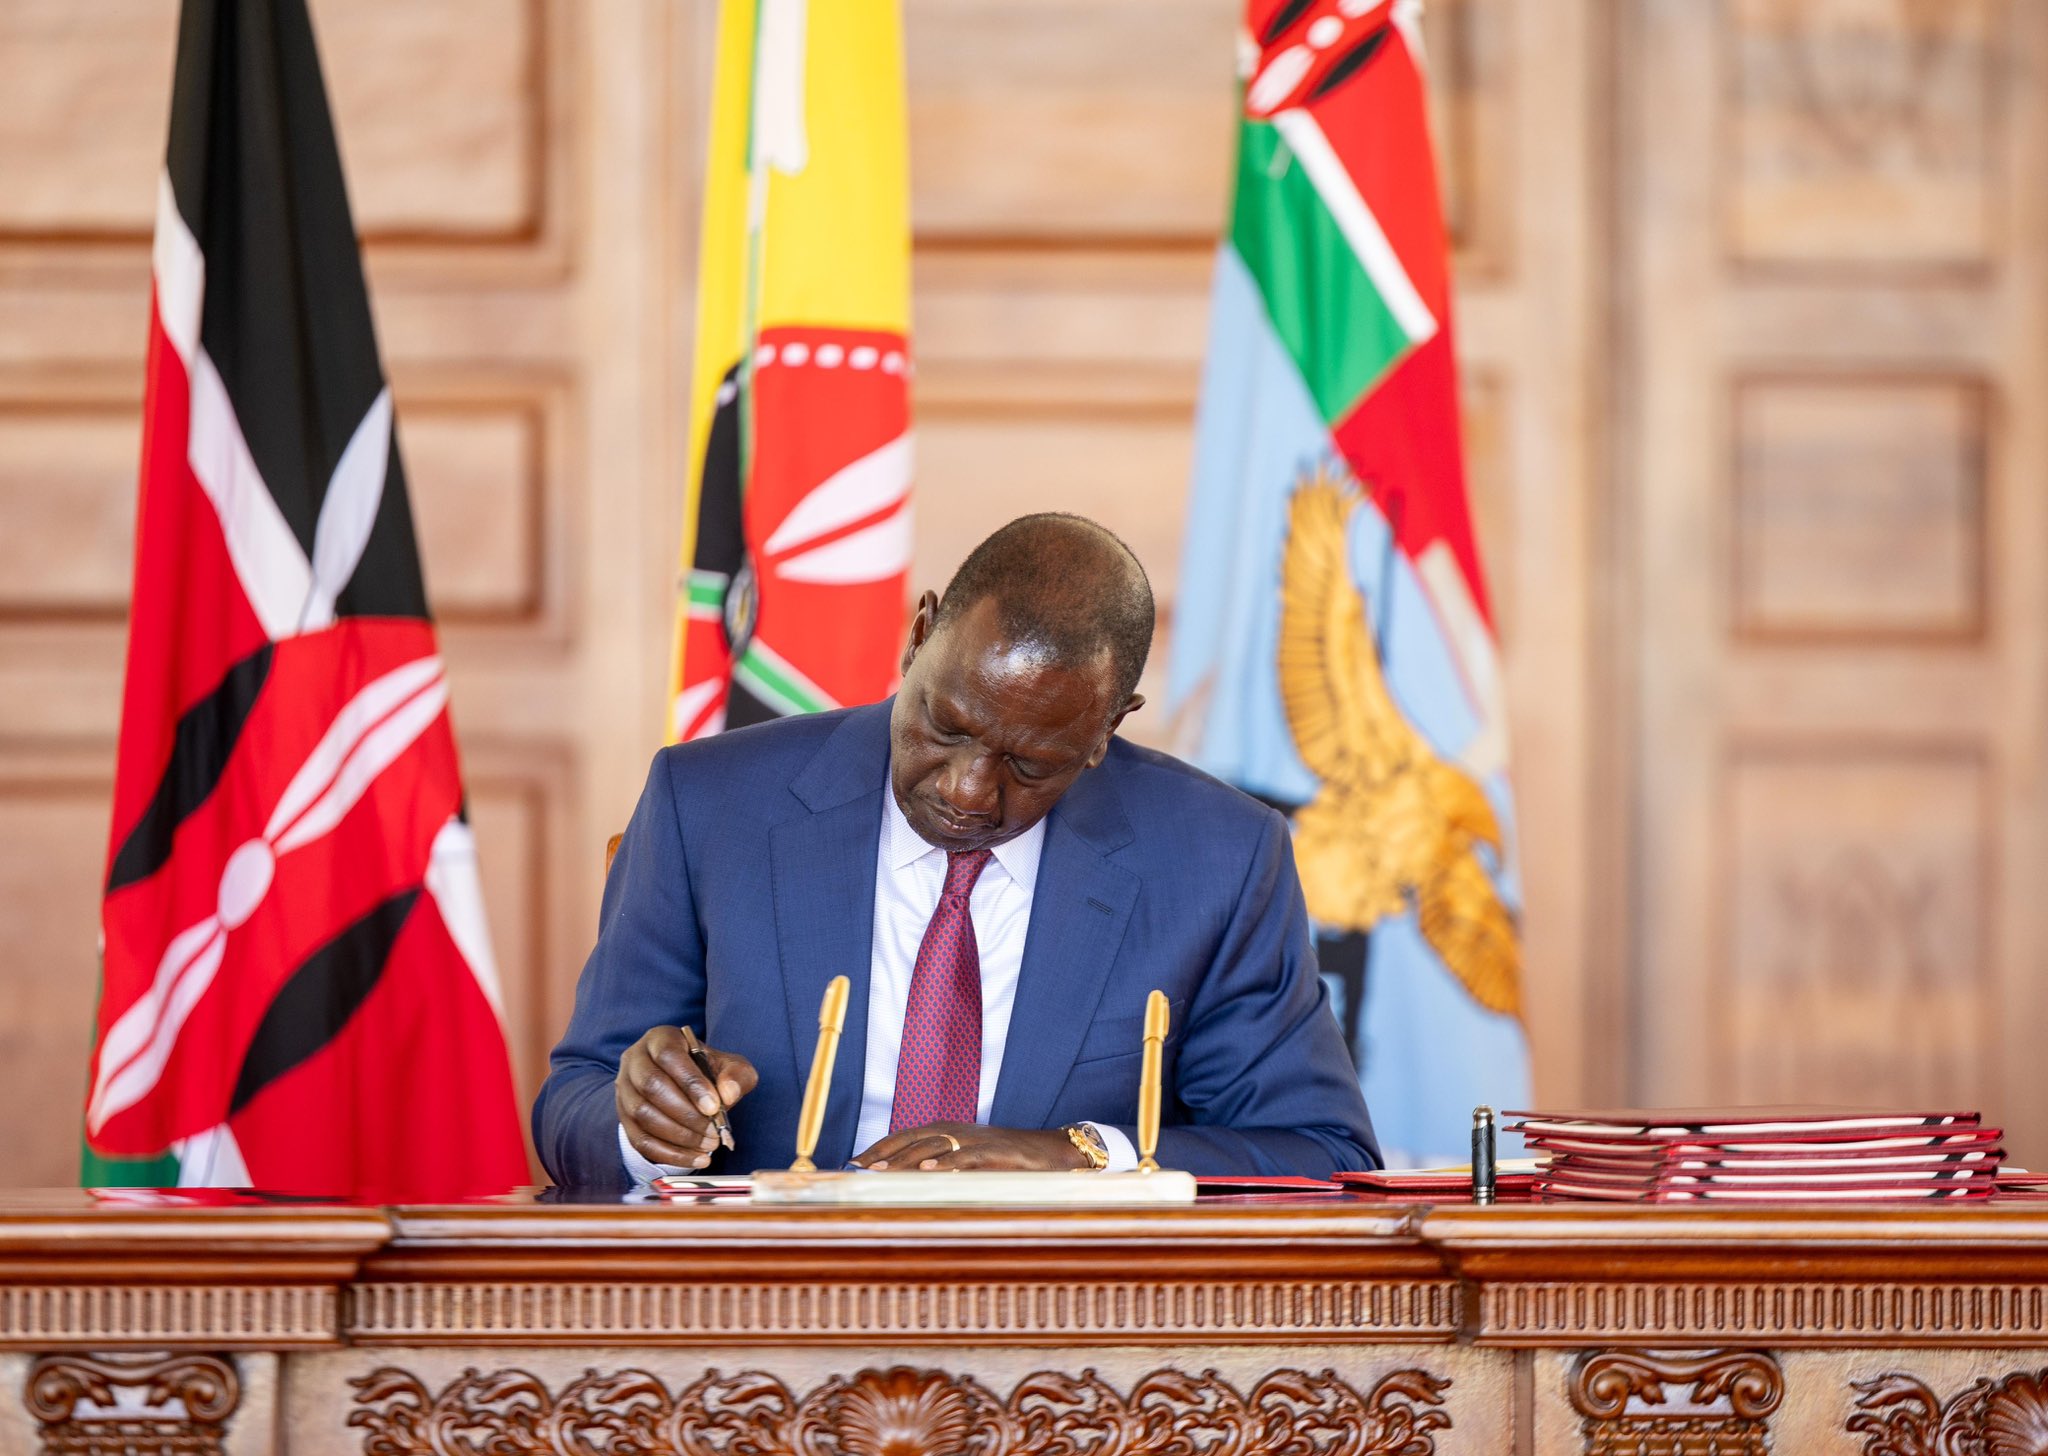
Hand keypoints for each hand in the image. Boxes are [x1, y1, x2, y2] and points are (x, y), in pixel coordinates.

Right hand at [615, 1027, 757, 1168]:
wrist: (687, 1087)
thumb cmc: (709, 1072)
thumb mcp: (730, 1066)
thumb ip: (736, 1075)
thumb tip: (728, 1094)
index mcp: (661, 1039)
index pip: (669, 1055)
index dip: (691, 1082)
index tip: (714, 1106)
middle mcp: (635, 1060)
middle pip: (651, 1085)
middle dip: (686, 1114)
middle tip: (713, 1132)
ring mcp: (625, 1089)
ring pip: (642, 1114)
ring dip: (678, 1136)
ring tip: (709, 1145)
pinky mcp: (624, 1118)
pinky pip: (640, 1140)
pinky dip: (669, 1154)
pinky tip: (696, 1159)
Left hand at [852, 1122, 1087, 1171]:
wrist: (1053, 1152)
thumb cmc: (1009, 1161)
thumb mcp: (971, 1162)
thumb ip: (943, 1167)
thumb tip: (909, 1185)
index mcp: (950, 1130)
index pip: (906, 1135)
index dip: (880, 1147)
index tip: (854, 1162)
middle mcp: (959, 1130)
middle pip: (914, 1139)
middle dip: (884, 1154)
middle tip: (859, 1171)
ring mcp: (977, 1140)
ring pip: (935, 1146)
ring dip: (906, 1159)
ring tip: (881, 1172)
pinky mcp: (997, 1153)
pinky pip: (968, 1156)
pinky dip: (948, 1163)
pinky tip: (930, 1172)